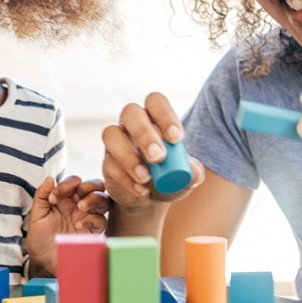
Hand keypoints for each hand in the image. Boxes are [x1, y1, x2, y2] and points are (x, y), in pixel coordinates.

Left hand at [24, 175, 109, 275]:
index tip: (53, 198)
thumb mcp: (36, 216)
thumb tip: (50, 178)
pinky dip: (92, 218)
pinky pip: (101, 220)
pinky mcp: (93, 232)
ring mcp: (88, 218)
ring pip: (104, 199)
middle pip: (96, 186)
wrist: (44, 263)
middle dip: (89, 185)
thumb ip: (41, 196)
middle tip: (77, 194)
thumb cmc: (40, 240)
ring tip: (81, 207)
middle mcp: (79, 206)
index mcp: (66, 199)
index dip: (67, 184)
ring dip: (94, 199)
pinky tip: (79, 225)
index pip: (74, 181)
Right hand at [100, 92, 205, 211]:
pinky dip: (126, 179)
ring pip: (111, 134)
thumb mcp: (186, 177)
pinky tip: (141, 190)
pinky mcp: (107, 163)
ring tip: (146, 177)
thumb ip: (193, 173)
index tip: (176, 139)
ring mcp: (116, 142)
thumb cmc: (170, 178)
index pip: (155, 102)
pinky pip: (109, 164)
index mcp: (155, 118)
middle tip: (158, 157)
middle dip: (144, 134)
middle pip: (130, 112)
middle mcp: (133, 124)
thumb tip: (194, 172)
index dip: (165, 116)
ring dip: (129, 156)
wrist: (151, 201)